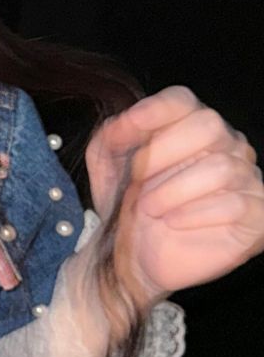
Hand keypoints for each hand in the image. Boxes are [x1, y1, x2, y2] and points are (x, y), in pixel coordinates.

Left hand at [85, 87, 263, 303]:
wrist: (136, 256)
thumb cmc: (128, 204)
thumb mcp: (107, 167)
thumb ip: (111, 137)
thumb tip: (123, 122)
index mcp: (189, 125)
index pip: (183, 100)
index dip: (156, 110)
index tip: (129, 126)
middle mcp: (226, 145)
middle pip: (209, 125)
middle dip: (163, 152)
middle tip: (136, 181)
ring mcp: (246, 178)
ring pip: (221, 168)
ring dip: (172, 191)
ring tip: (149, 208)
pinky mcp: (257, 214)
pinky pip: (236, 203)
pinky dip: (195, 214)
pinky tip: (173, 222)